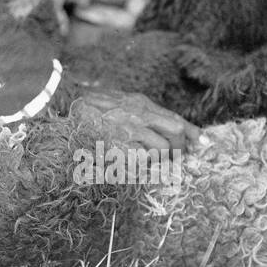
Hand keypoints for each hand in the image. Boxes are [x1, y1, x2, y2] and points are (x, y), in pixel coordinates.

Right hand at [71, 87, 196, 154]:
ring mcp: (129, 129)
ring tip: (146, 162)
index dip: (193, 133)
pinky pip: (142, 161)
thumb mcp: (118, 101)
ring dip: (159, 159)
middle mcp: (139, 114)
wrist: (62, 102)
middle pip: (176, 131)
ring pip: (162, 149)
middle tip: (172, 158)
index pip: (176, 119)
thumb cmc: (88, 106)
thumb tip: (165, 125)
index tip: (204, 144)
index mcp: (140, 103)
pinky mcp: (119, 144)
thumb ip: (140, 111)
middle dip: (179, 148)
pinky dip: (141, 165)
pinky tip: (131, 164)